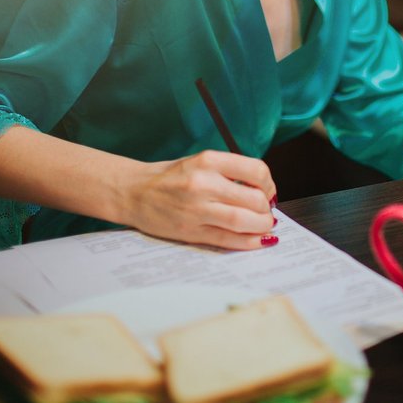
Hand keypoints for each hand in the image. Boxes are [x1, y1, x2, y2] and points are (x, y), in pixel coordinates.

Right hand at [121, 150, 277, 249]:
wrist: (133, 192)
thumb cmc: (169, 177)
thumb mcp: (200, 162)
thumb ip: (229, 172)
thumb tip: (264, 191)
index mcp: (208, 160)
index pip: (255, 171)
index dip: (269, 184)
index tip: (268, 191)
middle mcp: (203, 183)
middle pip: (254, 199)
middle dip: (267, 208)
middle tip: (267, 211)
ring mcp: (196, 209)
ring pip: (243, 220)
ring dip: (262, 226)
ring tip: (264, 225)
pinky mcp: (190, 231)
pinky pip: (227, 239)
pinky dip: (248, 242)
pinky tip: (258, 240)